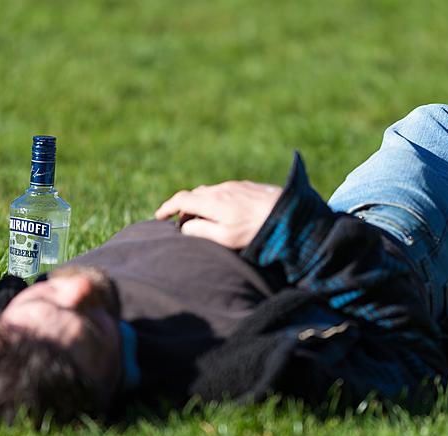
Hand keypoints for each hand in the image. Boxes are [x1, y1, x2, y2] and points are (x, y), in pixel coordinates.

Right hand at [154, 181, 281, 248]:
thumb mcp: (224, 237)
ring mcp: (235, 186)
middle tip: (181, 223)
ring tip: (203, 219)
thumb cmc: (256, 230)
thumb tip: (184, 227)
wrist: (289, 213)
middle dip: (183, 207)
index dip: (166, 208)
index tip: (158, 216)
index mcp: (211, 202)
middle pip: (194, 195)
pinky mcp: (247, 186)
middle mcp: (220, 189)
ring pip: (210, 192)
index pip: (181, 200)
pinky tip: (226, 213)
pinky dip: (217, 200)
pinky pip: (225, 191)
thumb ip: (200, 231)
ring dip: (201, 203)